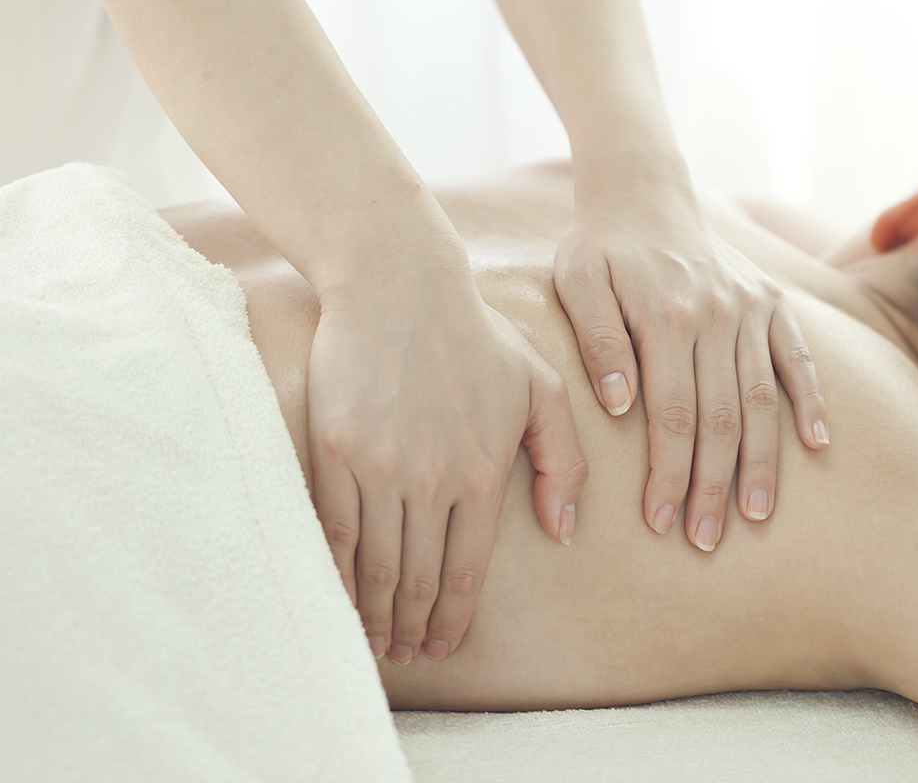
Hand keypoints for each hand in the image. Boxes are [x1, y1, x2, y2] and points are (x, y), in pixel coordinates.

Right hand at [307, 263, 586, 665]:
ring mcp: (380, 465)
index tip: (444, 644)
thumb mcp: (542, 387)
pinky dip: (338, 573)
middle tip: (407, 650)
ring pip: (376, 564)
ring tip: (375, 638)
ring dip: (376, 611)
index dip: (454, 618)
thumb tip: (563, 531)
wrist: (399, 286)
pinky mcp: (336, 449)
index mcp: (485, 470)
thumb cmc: (475, 336)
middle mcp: (433, 478)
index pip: (468, 569)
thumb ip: (564, 460)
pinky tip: (341, 595)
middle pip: (419, 577)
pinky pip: (334, 530)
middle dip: (413, 625)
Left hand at [554, 169, 827, 552]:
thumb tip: (621, 408)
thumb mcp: (578, 281)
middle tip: (706, 539)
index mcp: (668, 318)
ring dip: (760, 462)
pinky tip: (816, 445)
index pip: (672, 416)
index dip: (669, 473)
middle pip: (721, 419)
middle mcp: (717, 317)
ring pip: (762, 399)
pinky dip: (811, 399)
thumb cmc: (601, 245)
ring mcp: (751, 309)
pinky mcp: (772, 301)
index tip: (662, 520)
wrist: (644, 190)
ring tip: (755, 514)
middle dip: (713, 485)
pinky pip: (799, 357)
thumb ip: (598, 342)